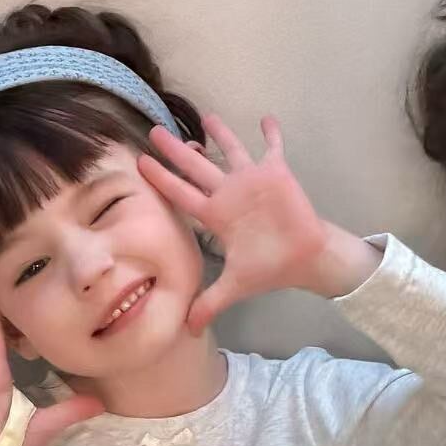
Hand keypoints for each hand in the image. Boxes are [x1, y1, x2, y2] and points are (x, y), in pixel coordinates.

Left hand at [138, 114, 377, 334]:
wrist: (304, 259)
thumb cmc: (269, 268)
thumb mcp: (235, 286)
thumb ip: (209, 303)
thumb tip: (187, 330)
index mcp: (216, 215)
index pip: (181, 194)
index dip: (161, 180)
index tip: (141, 163)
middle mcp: (229, 194)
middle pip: (196, 167)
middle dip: (175, 150)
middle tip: (154, 131)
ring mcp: (252, 181)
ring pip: (230, 150)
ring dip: (219, 133)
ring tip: (205, 115)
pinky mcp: (276, 173)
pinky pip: (272, 147)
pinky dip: (271, 132)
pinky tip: (265, 117)